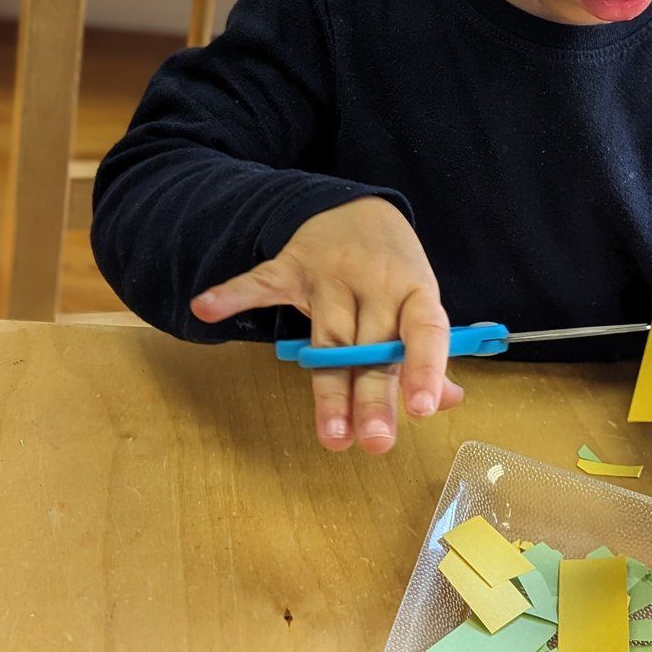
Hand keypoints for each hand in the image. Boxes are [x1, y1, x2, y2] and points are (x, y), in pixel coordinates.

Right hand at [189, 197, 461, 454]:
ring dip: (328, 387)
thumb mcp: (418, 302)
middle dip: (372, 397)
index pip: (426, 329)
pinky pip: (261, 282)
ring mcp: (329, 273)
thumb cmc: (394, 271)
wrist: (357, 208)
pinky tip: (207, 307)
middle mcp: (374, 281)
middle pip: (369, 346)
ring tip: (331, 435)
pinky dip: (234, 294)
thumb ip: (427, 353)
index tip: (423, 410)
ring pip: (326, 337)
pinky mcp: (292, 266)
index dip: (426, 367)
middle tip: (376, 443)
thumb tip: (445, 401)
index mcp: (414, 289)